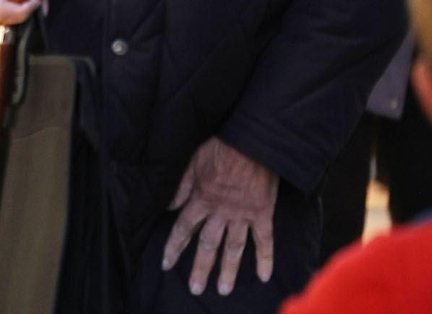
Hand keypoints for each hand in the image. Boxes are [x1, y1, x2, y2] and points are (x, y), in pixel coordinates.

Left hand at [162, 137, 276, 295]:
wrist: (252, 142)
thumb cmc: (221, 148)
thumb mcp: (193, 163)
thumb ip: (181, 187)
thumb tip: (168, 207)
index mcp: (201, 200)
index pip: (183, 229)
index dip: (174, 247)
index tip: (166, 264)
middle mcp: (220, 212)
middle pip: (207, 245)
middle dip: (200, 268)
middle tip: (196, 289)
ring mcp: (242, 215)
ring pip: (233, 248)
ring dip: (228, 271)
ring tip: (222, 289)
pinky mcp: (262, 214)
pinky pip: (264, 241)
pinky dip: (264, 259)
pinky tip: (263, 276)